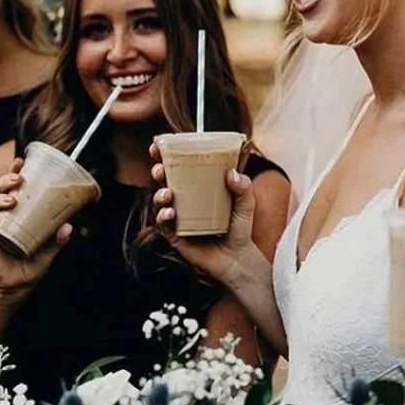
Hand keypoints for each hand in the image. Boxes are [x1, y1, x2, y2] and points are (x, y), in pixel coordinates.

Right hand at [0, 158, 71, 299]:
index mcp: (17, 211)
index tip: (21, 162)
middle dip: (7, 180)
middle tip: (19, 181)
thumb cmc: (32, 264)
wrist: (17, 286)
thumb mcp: (49, 251)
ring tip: (11, 202)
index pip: (13, 186)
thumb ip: (58, 239)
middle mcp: (2, 214)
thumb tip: (69, 225)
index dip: (14, 172)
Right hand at [150, 141, 257, 284]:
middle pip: (164, 180)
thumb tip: (230, 173)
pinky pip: (162, 224)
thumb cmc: (240, 227)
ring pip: (159, 201)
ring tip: (168, 194)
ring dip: (159, 194)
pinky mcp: (175, 235)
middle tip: (160, 169)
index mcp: (196, 186)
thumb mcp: (246, 202)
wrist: (238, 259)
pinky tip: (170, 214)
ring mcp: (177, 217)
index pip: (178, 167)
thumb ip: (243, 186)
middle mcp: (183, 200)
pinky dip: (163, 216)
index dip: (164, 155)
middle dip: (158, 171)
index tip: (157, 145)